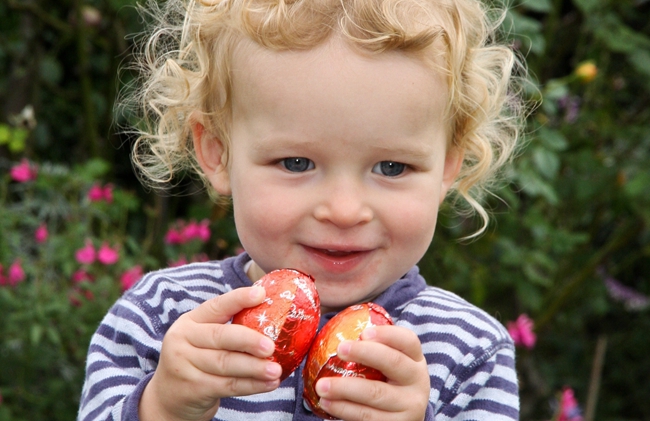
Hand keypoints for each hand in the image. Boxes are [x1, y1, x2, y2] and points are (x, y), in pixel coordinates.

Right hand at [139, 287, 282, 420]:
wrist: (169, 396)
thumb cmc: (198, 359)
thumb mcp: (202, 339)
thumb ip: (228, 328)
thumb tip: (273, 316)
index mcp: (190, 321)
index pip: (216, 306)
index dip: (238, 299)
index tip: (261, 294)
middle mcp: (183, 340)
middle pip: (221, 337)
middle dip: (249, 340)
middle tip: (271, 346)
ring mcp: (184, 365)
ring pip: (226, 364)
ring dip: (255, 368)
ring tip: (276, 370)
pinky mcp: (192, 389)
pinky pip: (227, 386)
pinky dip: (252, 385)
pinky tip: (269, 384)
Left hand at [314, 325, 429, 420]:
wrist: (403, 418)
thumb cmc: (388, 382)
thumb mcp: (391, 364)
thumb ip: (373, 349)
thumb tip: (334, 333)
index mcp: (415, 359)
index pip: (407, 340)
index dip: (386, 334)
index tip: (362, 333)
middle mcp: (418, 381)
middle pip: (393, 362)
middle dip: (364, 353)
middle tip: (339, 349)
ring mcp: (410, 405)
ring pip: (376, 393)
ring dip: (344, 388)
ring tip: (321, 385)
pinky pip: (367, 417)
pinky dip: (344, 409)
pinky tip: (327, 403)